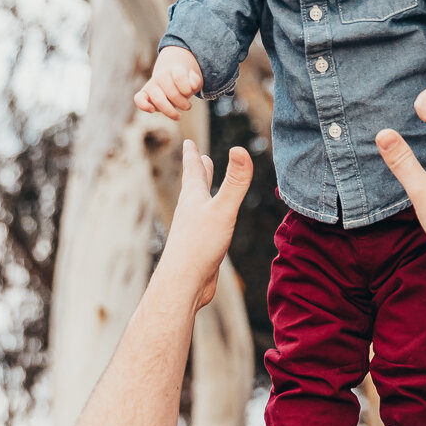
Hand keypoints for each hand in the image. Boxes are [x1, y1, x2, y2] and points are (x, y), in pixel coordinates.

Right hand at [135, 45, 203, 119]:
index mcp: (174, 69)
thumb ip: (195, 81)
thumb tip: (193, 85)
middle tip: (188, 106)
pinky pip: (138, 99)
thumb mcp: (193, 79)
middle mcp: (161, 76)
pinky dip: (144, 105)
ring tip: (178, 116)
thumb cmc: (184, 82)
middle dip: (182, 103)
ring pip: (159, 100)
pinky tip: (153, 110)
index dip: (188, 88)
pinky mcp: (144, 94)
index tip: (191, 92)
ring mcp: (151, 85)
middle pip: (173, 93)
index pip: (180, 77)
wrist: (170, 76)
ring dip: (171, 110)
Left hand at [157, 141, 253, 310]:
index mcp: (193, 198)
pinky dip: (209, 214)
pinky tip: (214, 222)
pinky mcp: (199, 246)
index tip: (188, 141)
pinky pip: (205, 224)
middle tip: (197, 155)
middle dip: (197, 169)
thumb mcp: (223, 210)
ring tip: (203, 183)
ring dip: (202, 190)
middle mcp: (191, 211)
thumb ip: (235, 182)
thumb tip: (241, 149)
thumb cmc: (199, 246)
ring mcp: (194, 229)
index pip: (193, 169)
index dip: (192, 154)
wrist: (184, 284)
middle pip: (194, 184)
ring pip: (198, 203)